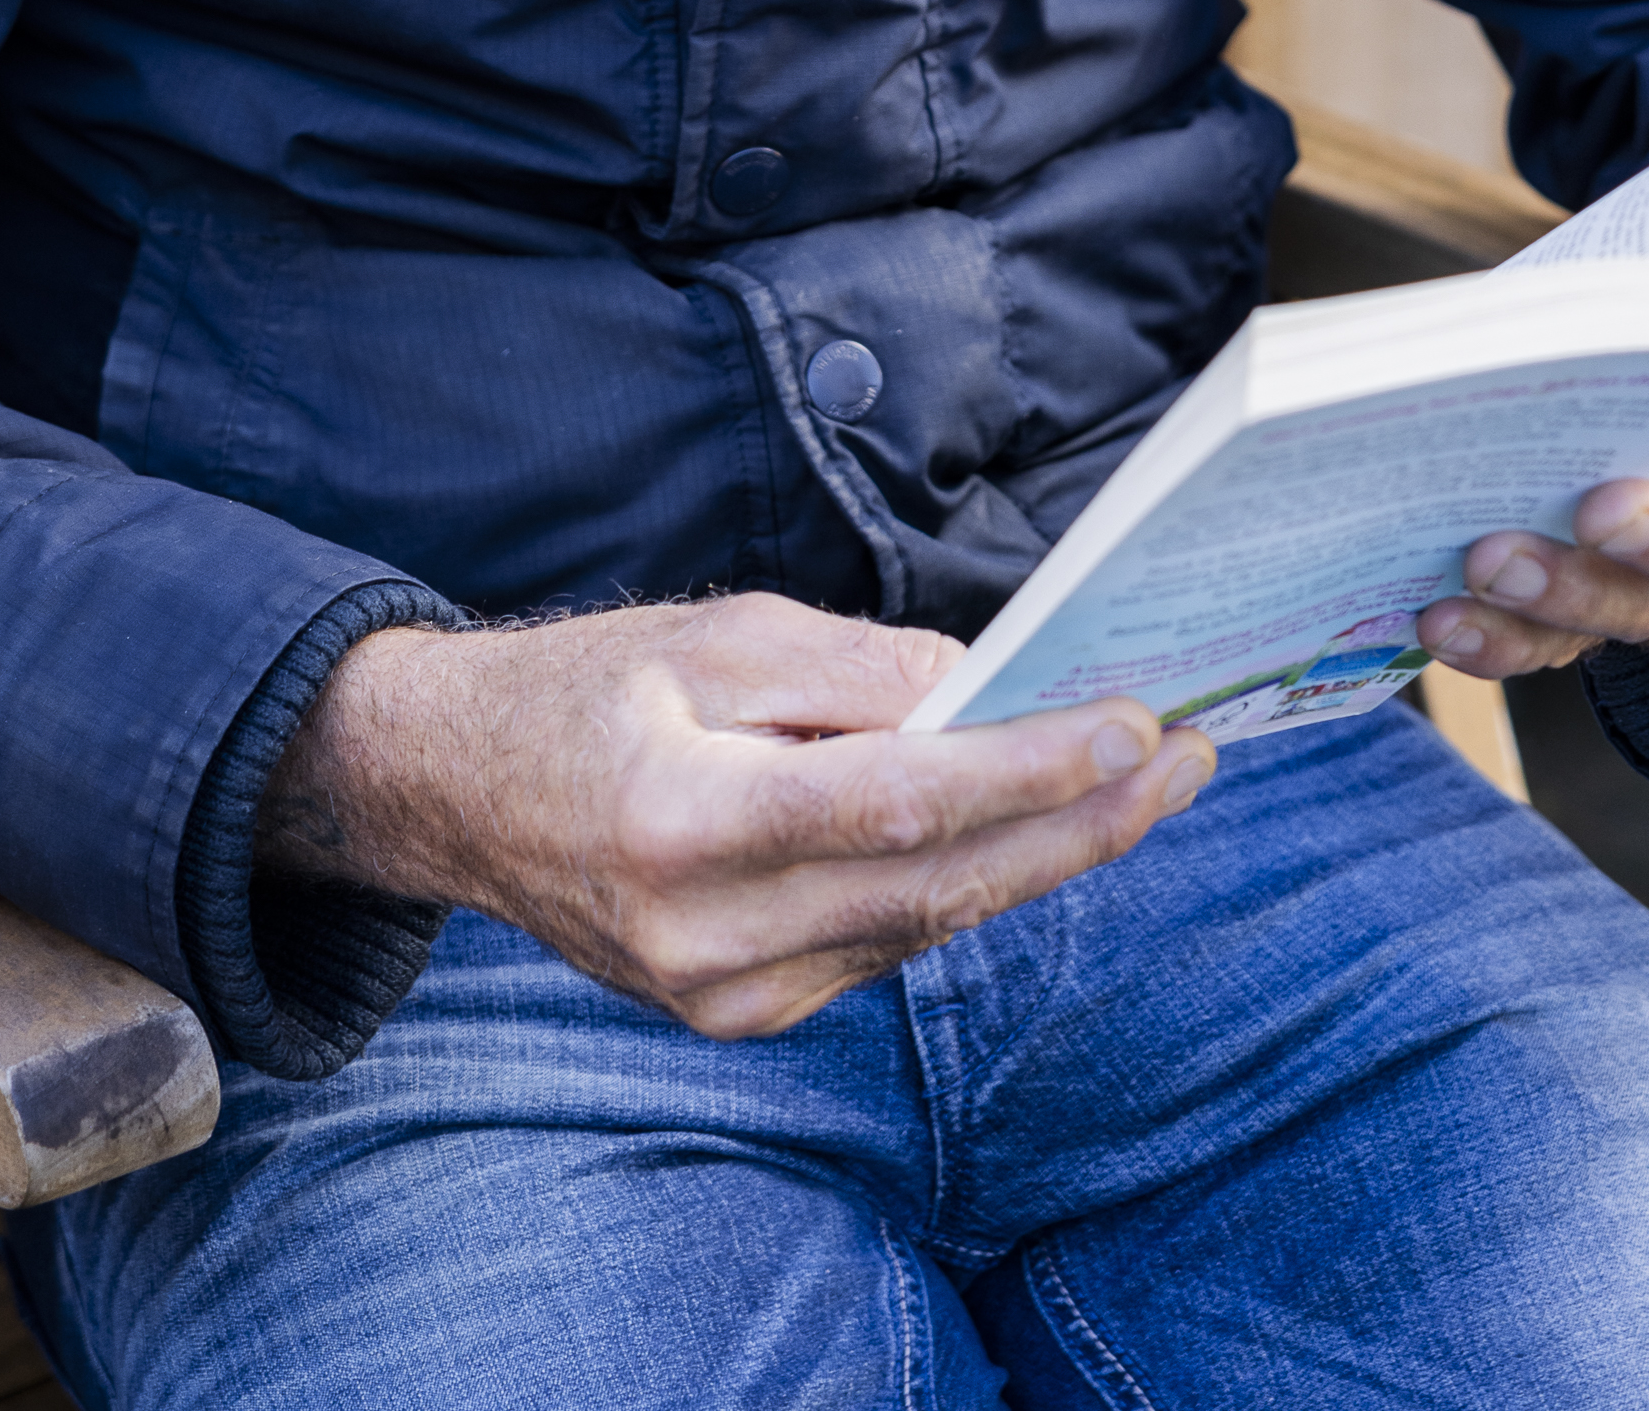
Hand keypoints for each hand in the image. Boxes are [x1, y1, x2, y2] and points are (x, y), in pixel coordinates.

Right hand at [256, 590, 1215, 1036]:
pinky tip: (1037, 827)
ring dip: (1042, 853)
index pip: (896, 804)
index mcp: (683, 822)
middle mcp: (705, 938)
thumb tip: (985, 690)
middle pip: (937, 885)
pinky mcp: (741, 1015)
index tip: (1133, 727)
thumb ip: (852, 669)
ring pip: (925, 921)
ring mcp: (723, 996)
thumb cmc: (587, 690)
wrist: (461, 794)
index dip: (1027, 771)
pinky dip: (964, 882)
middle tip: (1187, 757)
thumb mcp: (712, 635)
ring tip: (1143, 780)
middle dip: (1079, 822)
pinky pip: (884, 943)